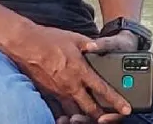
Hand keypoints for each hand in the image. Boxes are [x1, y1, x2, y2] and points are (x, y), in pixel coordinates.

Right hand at [10, 25, 131, 121]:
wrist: (26, 45)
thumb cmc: (49, 39)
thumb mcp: (73, 37)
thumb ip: (88, 44)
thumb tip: (99, 47)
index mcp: (80, 70)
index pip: (102, 90)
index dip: (116, 101)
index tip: (126, 109)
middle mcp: (72, 85)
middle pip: (91, 108)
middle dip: (102, 116)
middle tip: (110, 119)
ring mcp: (60, 91)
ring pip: (76, 111)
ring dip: (85, 116)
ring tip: (92, 117)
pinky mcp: (50, 93)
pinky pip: (62, 108)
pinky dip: (69, 112)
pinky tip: (72, 112)